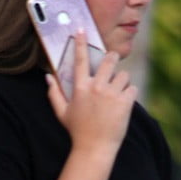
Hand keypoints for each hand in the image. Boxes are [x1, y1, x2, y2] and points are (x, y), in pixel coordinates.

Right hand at [46, 29, 136, 155]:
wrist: (95, 149)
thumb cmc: (77, 131)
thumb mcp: (62, 113)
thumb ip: (54, 93)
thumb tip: (48, 77)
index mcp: (80, 87)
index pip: (81, 59)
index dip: (81, 43)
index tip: (81, 30)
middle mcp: (96, 87)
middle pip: (110, 60)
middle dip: (113, 59)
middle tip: (112, 65)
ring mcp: (112, 94)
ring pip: (123, 74)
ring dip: (122, 81)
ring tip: (117, 94)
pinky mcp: (125, 102)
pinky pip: (133, 88)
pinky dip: (130, 94)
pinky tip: (123, 104)